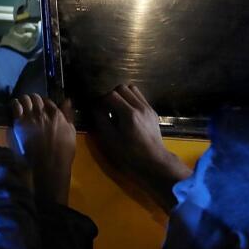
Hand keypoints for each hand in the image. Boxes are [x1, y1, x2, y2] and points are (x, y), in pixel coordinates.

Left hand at [12, 94, 75, 204]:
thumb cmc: (64, 150)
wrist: (50, 162)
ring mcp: (30, 117)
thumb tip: (68, 100)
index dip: (43, 102)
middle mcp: (43, 113)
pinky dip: (15, 104)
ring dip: (24, 100)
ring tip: (22, 103)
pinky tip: (14, 105)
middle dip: (33, 99)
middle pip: (36, 98)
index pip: (47, 101)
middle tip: (30, 103)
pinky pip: (15, 107)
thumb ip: (68, 114)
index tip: (41, 105)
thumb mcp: (71, 131)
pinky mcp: (20, 123)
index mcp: (56, 114)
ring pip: (25, 100)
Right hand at [92, 84, 191, 206]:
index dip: (101, 99)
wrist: (154, 160)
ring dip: (122, 94)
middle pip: (122, 88)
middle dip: (111, 94)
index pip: (111, 95)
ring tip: (117, 107)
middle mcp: (140, 107)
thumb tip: (94, 107)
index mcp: (129, 114)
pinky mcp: (152, 111)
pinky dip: (131, 99)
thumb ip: (101, 120)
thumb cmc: (129, 153)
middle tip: (106, 106)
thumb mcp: (110, 140)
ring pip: (132, 89)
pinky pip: (139, 96)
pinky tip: (126, 111)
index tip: (96, 107)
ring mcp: (148, 108)